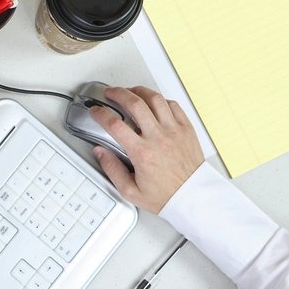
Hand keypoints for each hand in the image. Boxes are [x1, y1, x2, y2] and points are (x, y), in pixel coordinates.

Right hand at [90, 85, 204, 213]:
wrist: (192, 197)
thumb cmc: (165, 195)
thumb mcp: (130, 191)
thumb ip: (112, 169)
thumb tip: (100, 152)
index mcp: (142, 153)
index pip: (115, 125)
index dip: (100, 114)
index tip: (96, 111)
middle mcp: (158, 138)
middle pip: (135, 103)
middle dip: (118, 93)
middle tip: (111, 93)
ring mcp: (174, 131)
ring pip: (155, 99)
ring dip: (140, 91)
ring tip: (131, 92)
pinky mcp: (186, 129)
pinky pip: (173, 105)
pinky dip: (161, 100)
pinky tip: (154, 102)